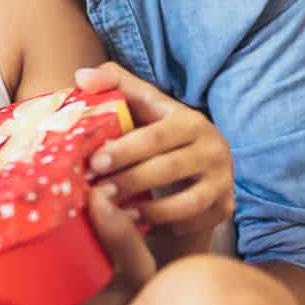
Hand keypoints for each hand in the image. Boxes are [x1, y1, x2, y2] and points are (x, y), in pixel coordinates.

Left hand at [74, 63, 234, 241]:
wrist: (198, 167)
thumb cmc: (159, 133)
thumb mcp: (141, 105)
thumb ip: (114, 84)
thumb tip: (81, 77)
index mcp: (190, 121)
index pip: (156, 136)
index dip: (124, 150)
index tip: (94, 162)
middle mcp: (214, 149)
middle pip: (167, 169)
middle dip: (129, 181)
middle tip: (97, 192)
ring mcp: (222, 181)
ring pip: (185, 203)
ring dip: (147, 211)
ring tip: (116, 213)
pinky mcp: (224, 208)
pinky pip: (193, 223)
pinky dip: (165, 227)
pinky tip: (139, 226)